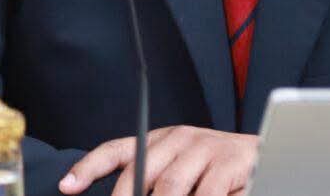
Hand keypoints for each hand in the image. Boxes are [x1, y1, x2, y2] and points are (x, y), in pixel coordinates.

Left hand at [59, 125, 257, 195]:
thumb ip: (152, 184)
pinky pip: (207, 194)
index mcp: (158, 140)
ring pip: (171, 187)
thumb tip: (126, 195)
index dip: (89, 168)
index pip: (116, 151)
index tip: (67, 187)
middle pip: (141, 174)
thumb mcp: (178, 172)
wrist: (262, 156)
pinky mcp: (230, 163)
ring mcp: (204, 148)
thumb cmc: (214, 170)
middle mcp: (178, 138)